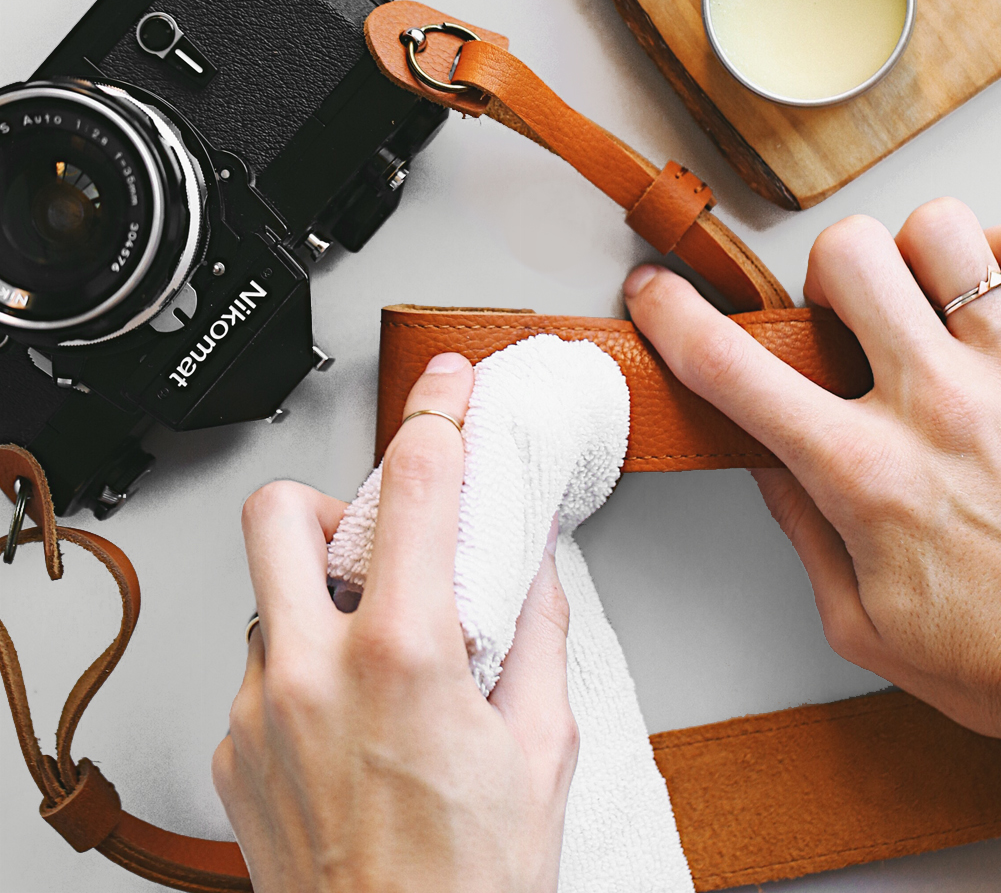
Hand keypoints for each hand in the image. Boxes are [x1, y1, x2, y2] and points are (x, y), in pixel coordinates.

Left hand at [212, 353, 577, 892]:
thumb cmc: (472, 885)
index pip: (418, 484)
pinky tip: (352, 725)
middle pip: (278, 513)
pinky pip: (260, 674)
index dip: (438, 412)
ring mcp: (257, 718)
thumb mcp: (541, 748)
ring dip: (320, 603)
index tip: (447, 385)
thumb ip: (535, 634)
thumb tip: (530, 565)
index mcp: (403, 656)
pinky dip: (305, 673)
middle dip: (329, 502)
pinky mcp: (231, 758)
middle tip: (375, 539)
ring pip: (268, 601)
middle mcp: (311, 674)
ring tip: (378, 658)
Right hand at [625, 200, 1000, 891]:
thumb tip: (767, 461)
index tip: (658, 295)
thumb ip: (802, 532)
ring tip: (929, 296)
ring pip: (941, 231)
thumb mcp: (861, 624)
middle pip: (845, 257)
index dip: (674, 317)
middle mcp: (936, 409)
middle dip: (825, 273)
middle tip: (845, 313)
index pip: (734, 368)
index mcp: (866, 475)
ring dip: (916, 252)